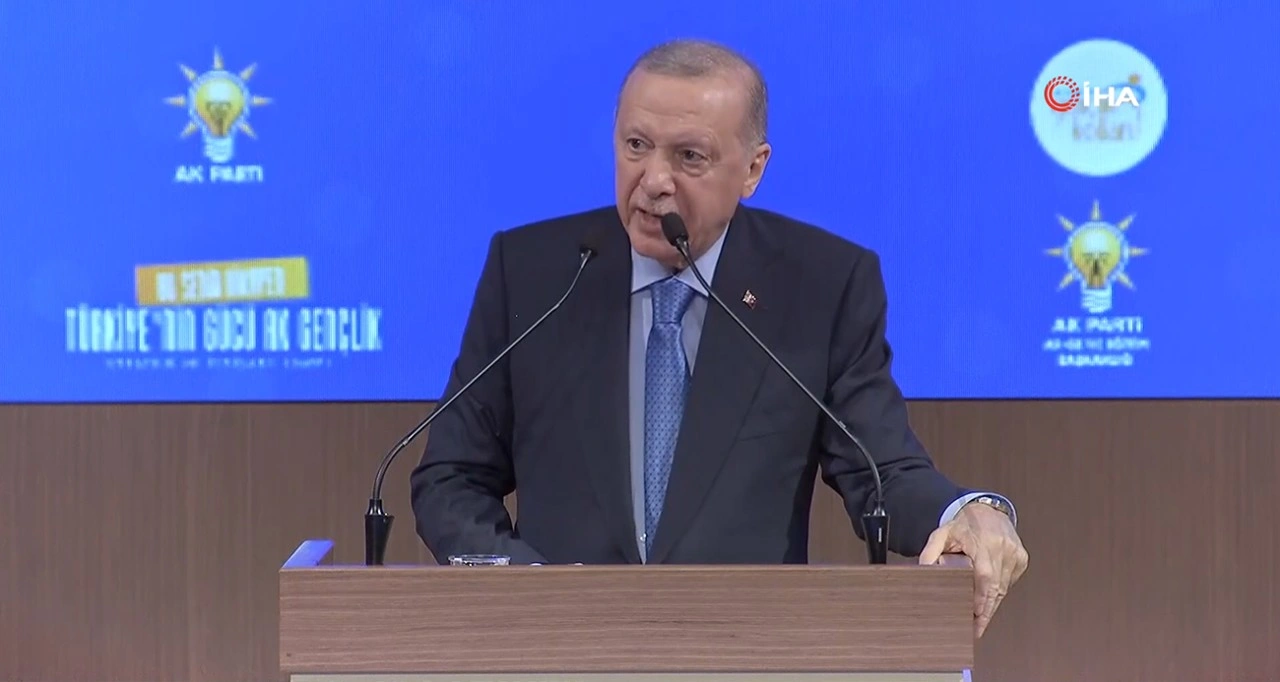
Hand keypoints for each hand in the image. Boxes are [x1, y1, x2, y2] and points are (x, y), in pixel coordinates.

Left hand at [919, 502, 1028, 637]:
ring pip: (1004, 588)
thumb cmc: (964, 523)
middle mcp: (1003, 548)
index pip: (985, 576)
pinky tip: (988, 596)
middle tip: (977, 629)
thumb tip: (923, 571)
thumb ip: (930, 552)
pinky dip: (999, 591)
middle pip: (997, 588)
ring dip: (992, 603)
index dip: (982, 599)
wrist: (987, 509)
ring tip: (979, 619)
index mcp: (984, 542)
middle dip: (987, 611)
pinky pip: (1009, 582)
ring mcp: (1015, 554)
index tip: (976, 616)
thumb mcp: (942, 534)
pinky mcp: (1022, 559)